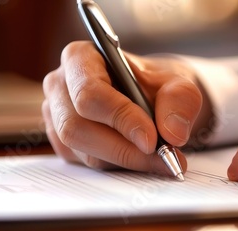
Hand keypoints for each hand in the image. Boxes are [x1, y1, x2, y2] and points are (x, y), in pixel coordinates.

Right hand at [42, 41, 208, 174]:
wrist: (155, 100)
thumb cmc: (159, 86)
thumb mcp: (180, 84)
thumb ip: (180, 101)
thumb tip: (172, 133)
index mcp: (80, 58)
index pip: (89, 93)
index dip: (119, 118)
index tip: (151, 139)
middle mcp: (60, 85)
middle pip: (77, 127)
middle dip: (123, 149)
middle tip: (162, 157)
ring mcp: (56, 115)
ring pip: (81, 150)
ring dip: (124, 160)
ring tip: (159, 159)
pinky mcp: (62, 142)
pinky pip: (84, 163)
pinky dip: (117, 166)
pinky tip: (140, 158)